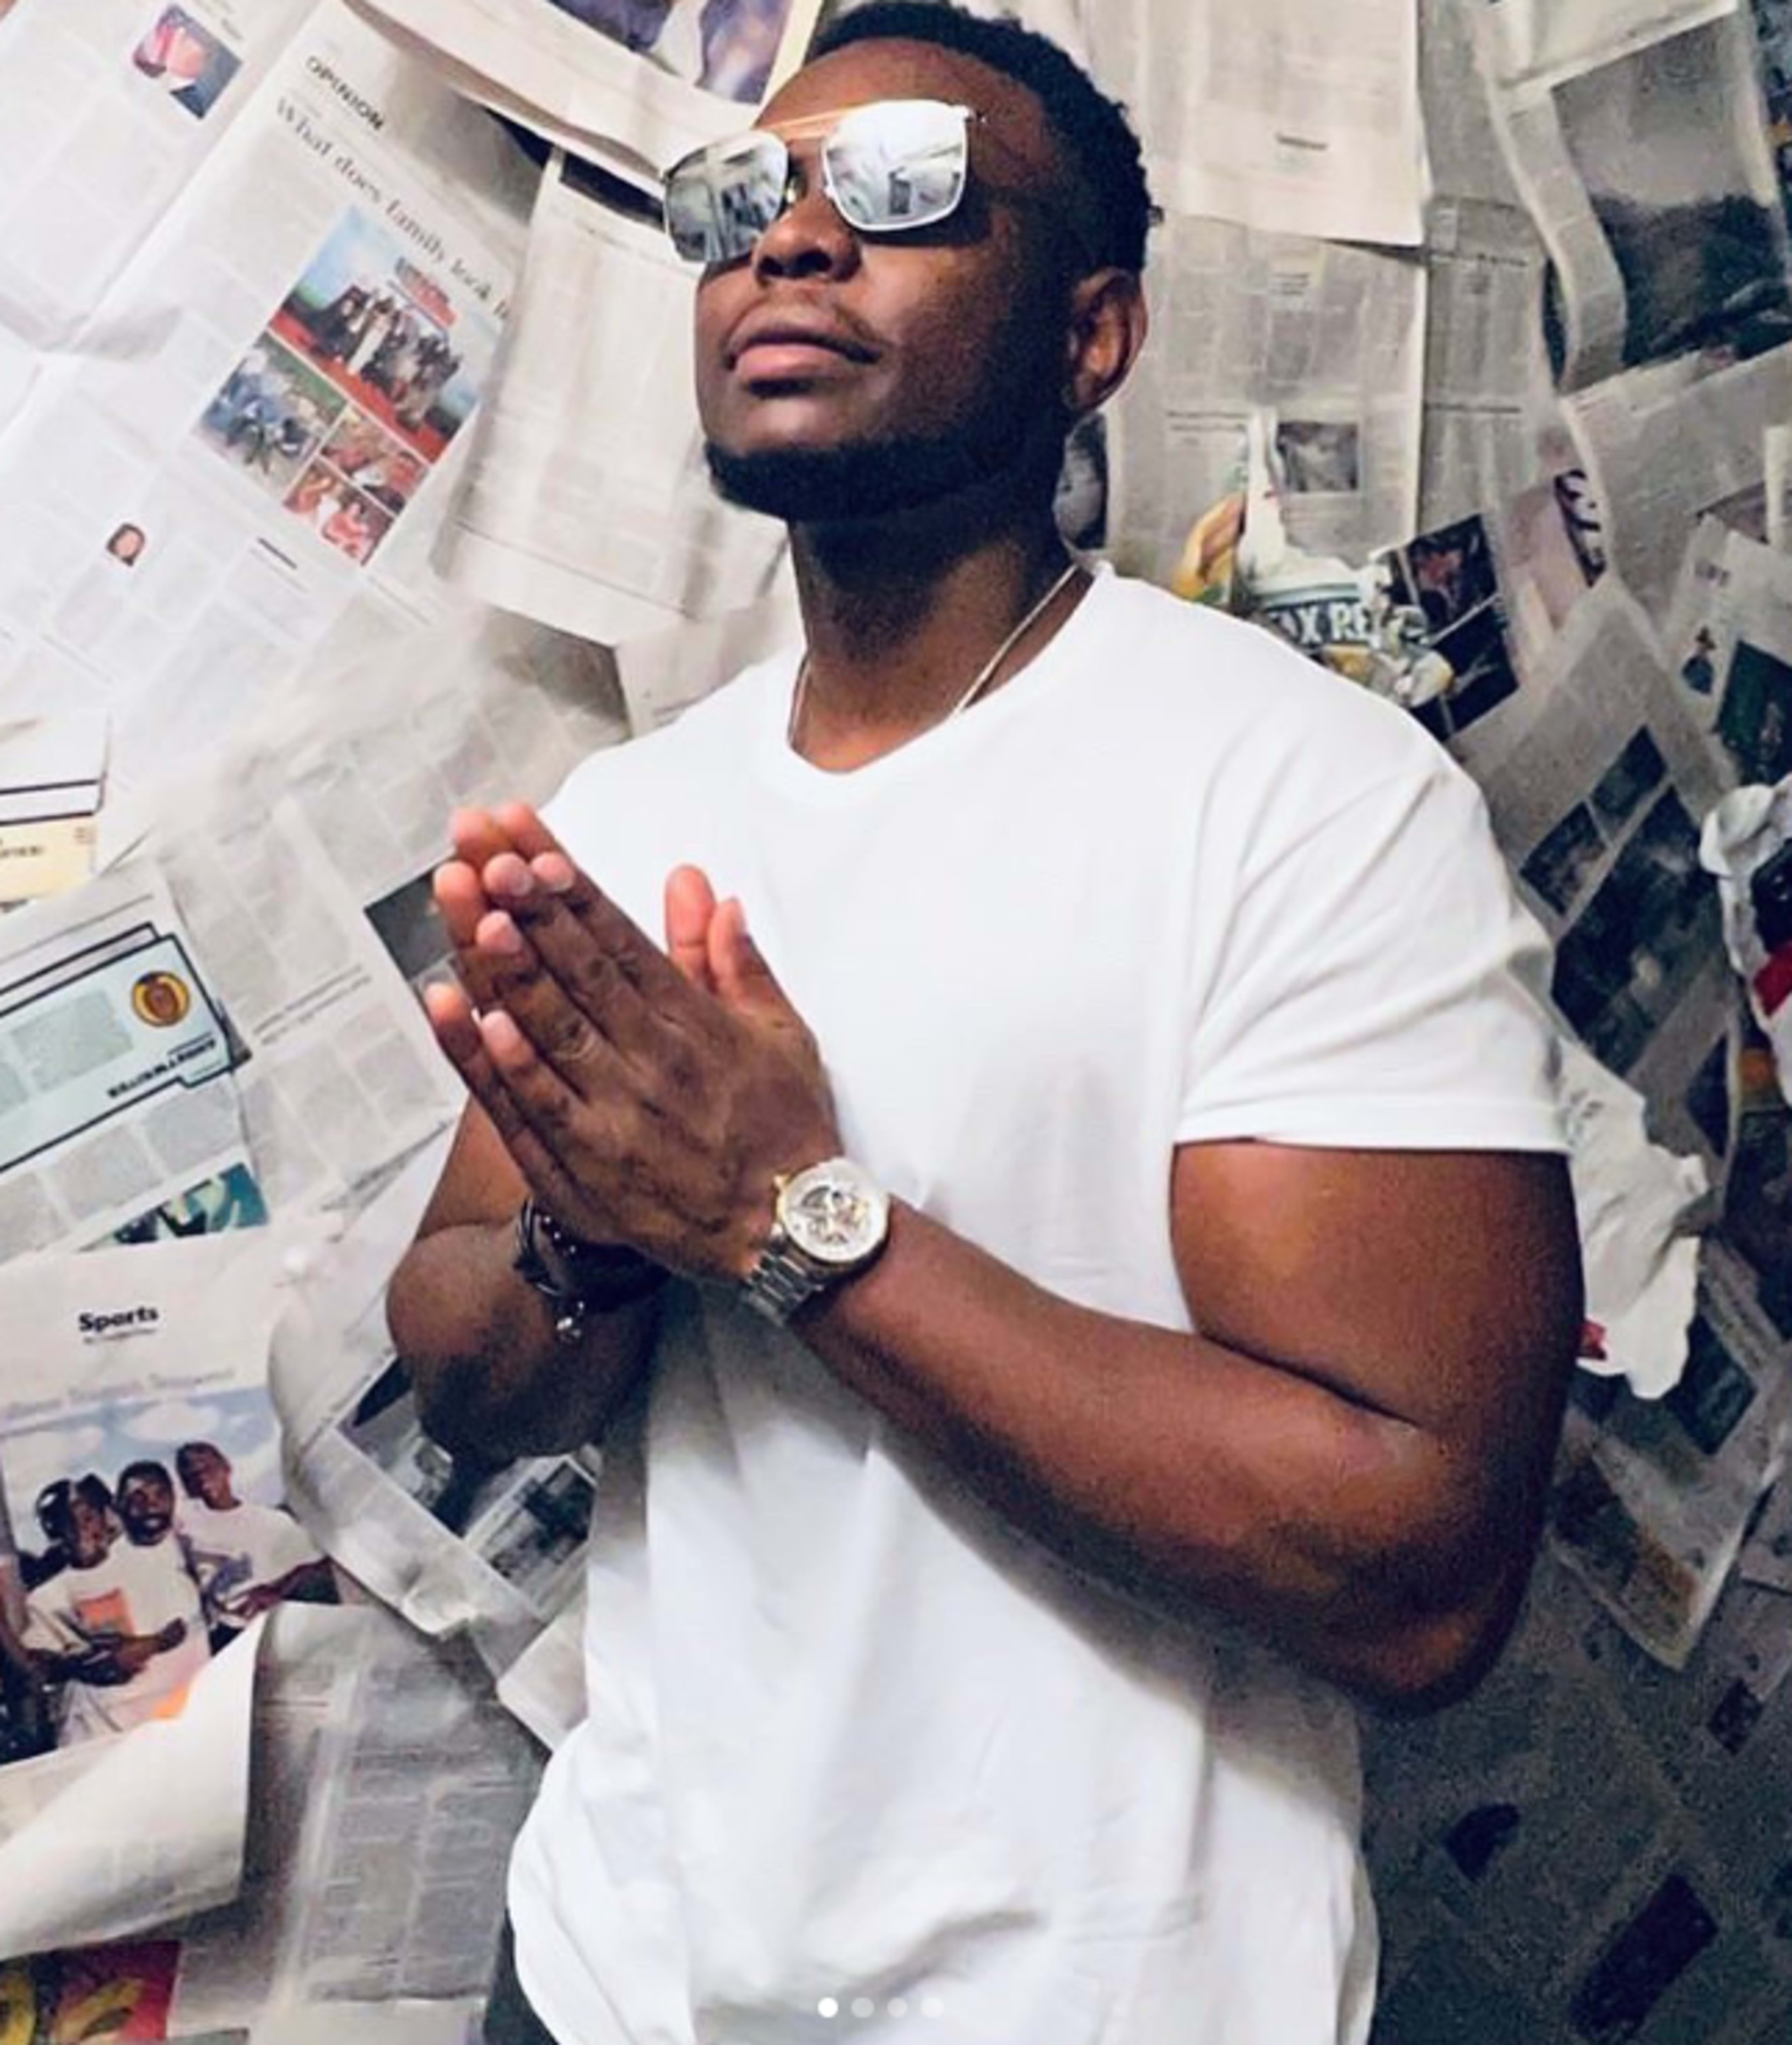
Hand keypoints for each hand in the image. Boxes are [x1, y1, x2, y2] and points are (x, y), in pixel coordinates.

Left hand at [427, 805, 838, 1282]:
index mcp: (696, 1021)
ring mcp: (617, 1113)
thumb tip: (702, 888)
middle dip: (523, 900)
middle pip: (577, 966)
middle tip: (477, 844)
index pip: (619, 936)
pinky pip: (537, 1105)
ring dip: (504, 962)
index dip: (567, 883)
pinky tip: (469, 1013)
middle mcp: (653, 1058)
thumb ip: (733, 959)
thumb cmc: (785, 1128)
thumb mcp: (779, 1033)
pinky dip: (502, 1061)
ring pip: (550, 1025)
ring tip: (465, 903)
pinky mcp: (590, 1165)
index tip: (525, 835)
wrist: (787, 1238)